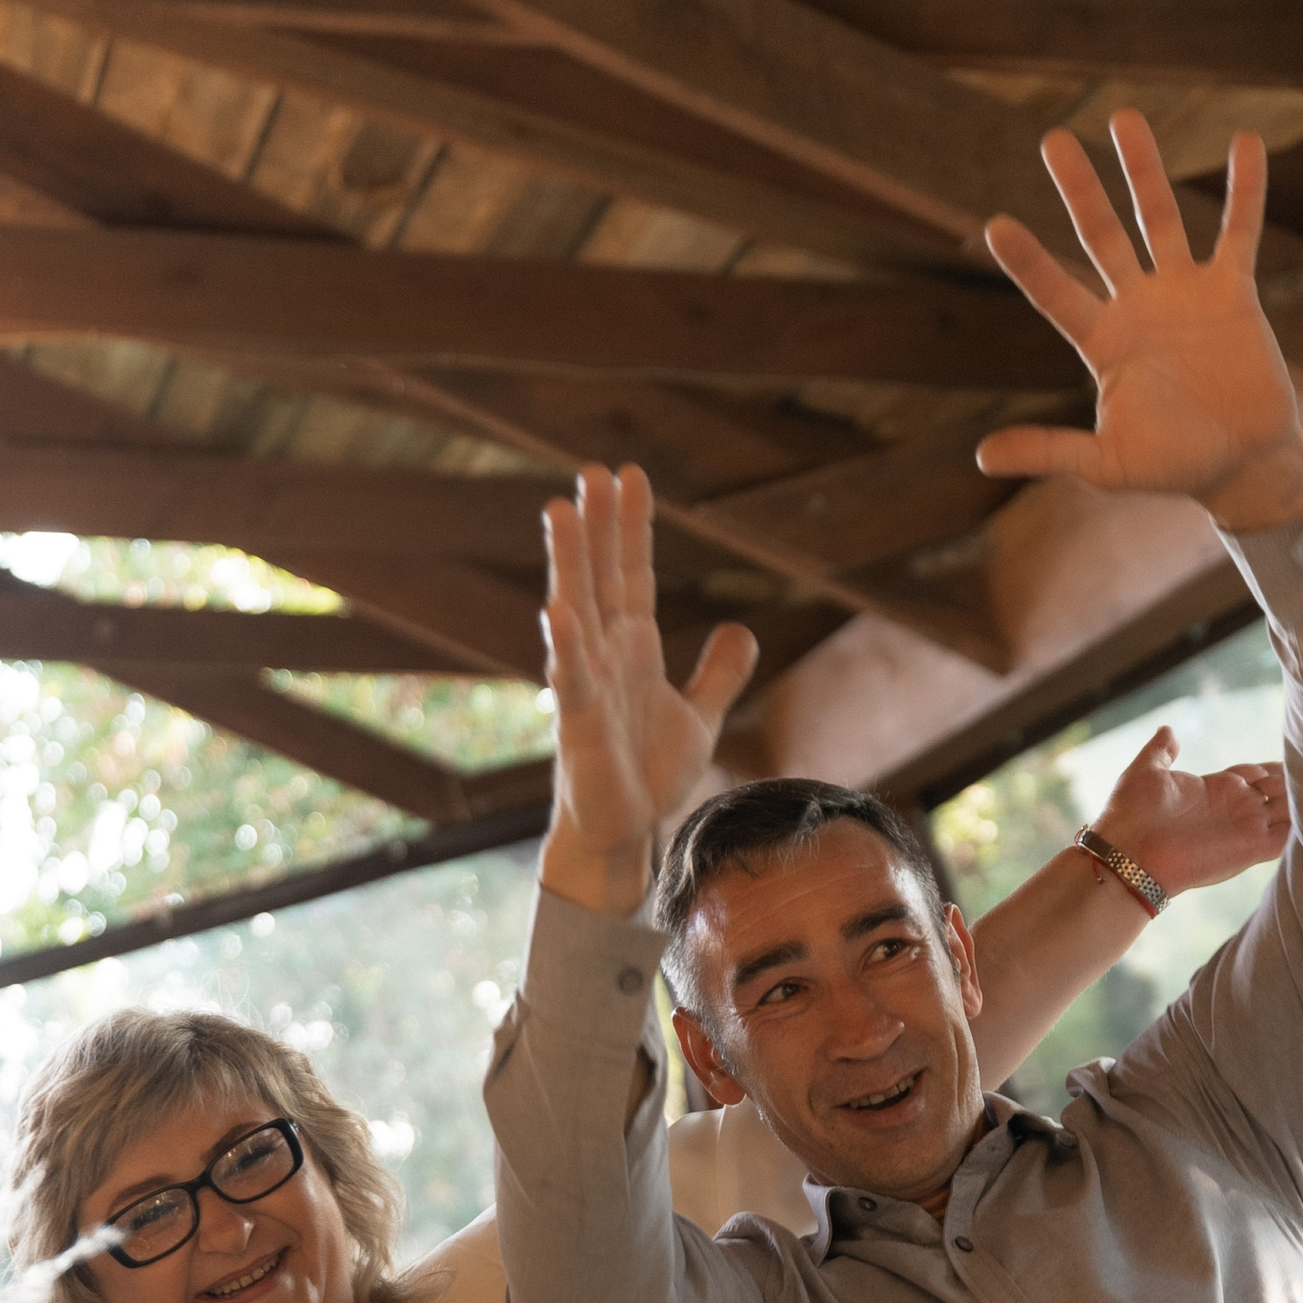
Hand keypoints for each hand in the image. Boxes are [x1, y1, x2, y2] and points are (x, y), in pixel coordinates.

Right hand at [539, 465, 757, 914]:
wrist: (625, 833)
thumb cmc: (648, 775)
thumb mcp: (699, 717)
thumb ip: (718, 673)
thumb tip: (744, 629)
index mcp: (634, 648)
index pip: (632, 573)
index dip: (632, 526)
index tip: (629, 475)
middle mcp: (606, 656)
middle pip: (600, 577)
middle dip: (596, 525)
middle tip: (592, 470)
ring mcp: (588, 686)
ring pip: (577, 613)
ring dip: (568, 563)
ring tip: (559, 510)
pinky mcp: (580, 726)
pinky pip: (571, 682)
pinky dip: (565, 648)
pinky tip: (557, 611)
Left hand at [978, 110, 1302, 534]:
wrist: (1239, 465)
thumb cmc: (1170, 467)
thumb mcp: (1105, 463)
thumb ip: (1049, 450)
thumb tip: (981, 458)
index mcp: (1102, 343)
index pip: (1055, 293)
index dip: (1028, 262)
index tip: (994, 225)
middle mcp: (1136, 306)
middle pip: (1099, 236)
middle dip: (1079, 190)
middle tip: (1052, 139)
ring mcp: (1183, 293)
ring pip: (1158, 219)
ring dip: (1143, 171)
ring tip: (1123, 116)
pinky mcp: (1232, 293)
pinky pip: (1237, 232)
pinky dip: (1245, 191)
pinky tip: (1246, 142)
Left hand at [1094, 728, 1290, 896]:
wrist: (1125, 854)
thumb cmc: (1129, 814)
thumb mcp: (1145, 772)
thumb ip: (1161, 751)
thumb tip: (1168, 731)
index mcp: (1214, 789)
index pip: (1253, 774)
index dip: (1271, 766)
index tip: (1296, 753)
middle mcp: (1234, 809)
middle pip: (1277, 791)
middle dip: (1298, 779)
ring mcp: (1245, 830)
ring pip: (1289, 812)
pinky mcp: (1252, 849)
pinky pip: (1289, 836)